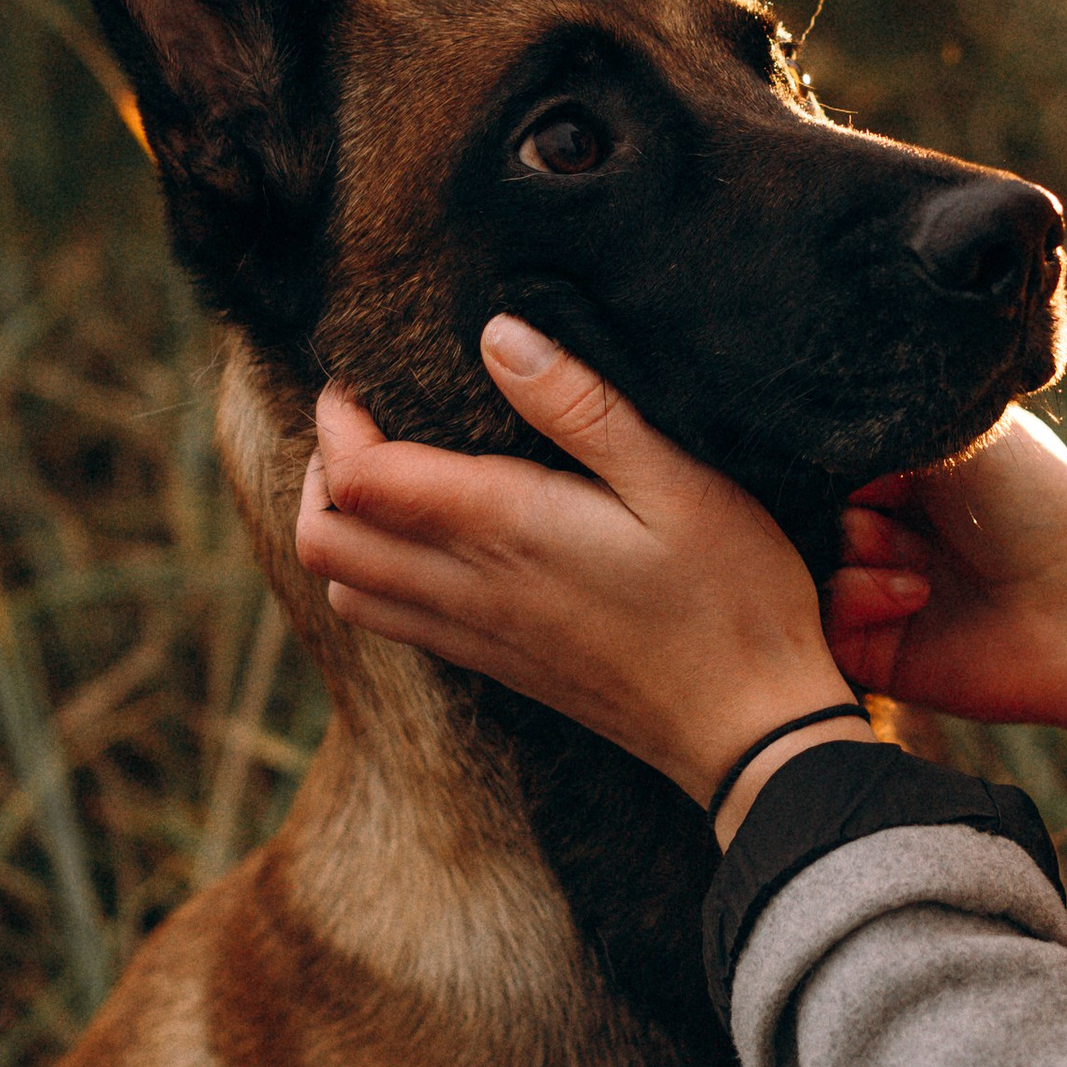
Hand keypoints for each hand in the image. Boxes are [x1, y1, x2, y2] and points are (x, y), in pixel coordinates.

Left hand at [295, 321, 869, 839]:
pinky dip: (374, 577)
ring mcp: (478, 637)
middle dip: (317, 474)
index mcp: (504, 529)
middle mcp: (470, 588)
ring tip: (382, 479)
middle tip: (359, 425)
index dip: (337, 424)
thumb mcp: (678, 480)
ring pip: (346, 591)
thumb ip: (582, 406)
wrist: (749, 730)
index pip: (360, 480)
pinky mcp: (498, 668)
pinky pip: (395, 626)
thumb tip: (498, 336)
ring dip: (341, 531)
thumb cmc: (729, 596)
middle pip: (326, 542)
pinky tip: (430, 545)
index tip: (356, 382)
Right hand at [825, 409, 1066, 785]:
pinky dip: (857, 596)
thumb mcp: (960, 432)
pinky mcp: (875, 651)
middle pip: (809, 508)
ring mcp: (879, 590)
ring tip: (903, 550)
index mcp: (911, 475)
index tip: (850, 447)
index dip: (830, 452)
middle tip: (887, 499)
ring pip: (808, 560)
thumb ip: (881, 423)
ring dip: (853, 545)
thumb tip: (813, 435)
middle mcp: (892, 531)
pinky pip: (824, 619)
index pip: (827, 458)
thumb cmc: (1037, 503)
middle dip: (838, 498)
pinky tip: (914, 593)